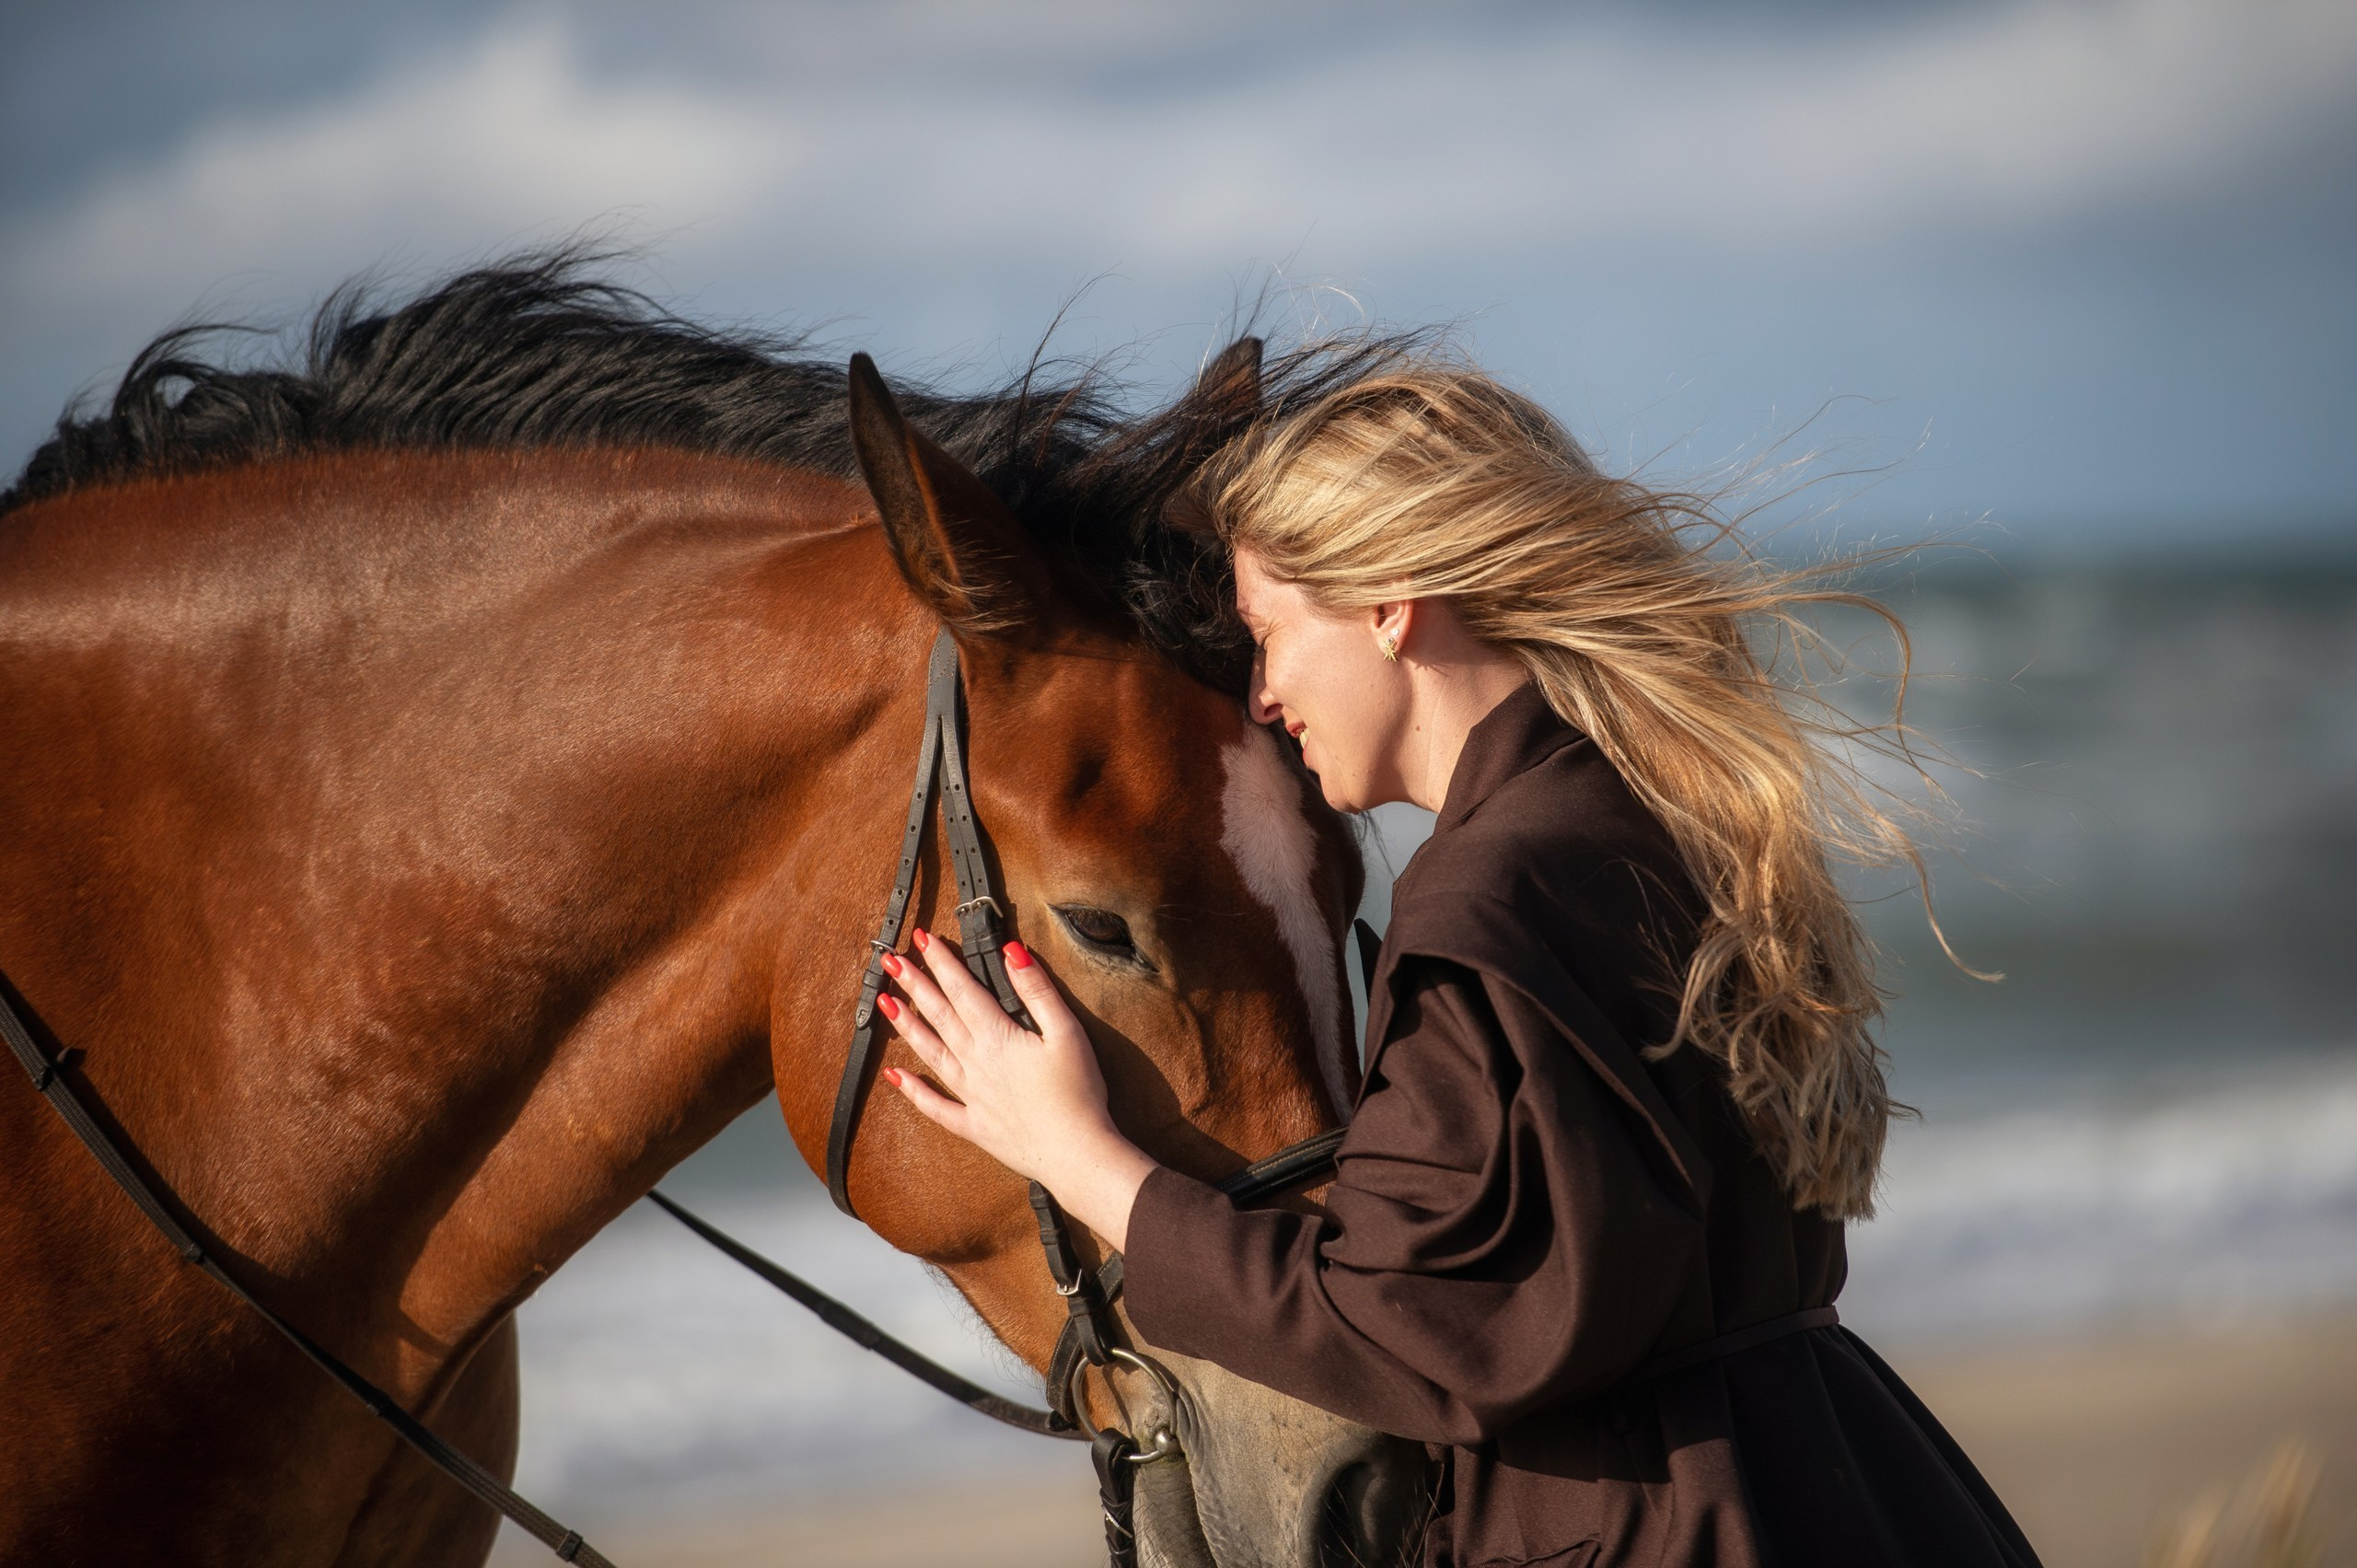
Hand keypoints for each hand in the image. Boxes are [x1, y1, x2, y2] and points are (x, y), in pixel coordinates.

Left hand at [878, 928, 1156, 1251]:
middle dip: (914, 984)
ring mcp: (970, 1095)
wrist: (1076, 1154)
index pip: (962, 989)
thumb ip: (1038, 990)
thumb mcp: (1067, 1032)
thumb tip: (1012, 953)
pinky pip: (935, 1106)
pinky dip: (914, 1091)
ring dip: (906, 1026)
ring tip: (884, 1003)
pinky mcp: (974, 1125)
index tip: (922, 939)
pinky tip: (895, 1078)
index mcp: (998, 1038)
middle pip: (939, 1015)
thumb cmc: (1078, 1094)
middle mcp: (976, 1063)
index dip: (942, 961)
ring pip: (930, 1053)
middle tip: (889, 961)